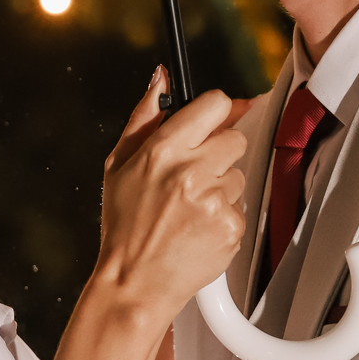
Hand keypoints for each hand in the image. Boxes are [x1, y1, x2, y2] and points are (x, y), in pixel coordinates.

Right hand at [95, 68, 246, 322]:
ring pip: (238, 176)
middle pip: (234, 139)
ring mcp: (214, 200)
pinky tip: (198, 228)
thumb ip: (144, 117)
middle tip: (193, 175)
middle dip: (218, 153)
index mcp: (162, 150)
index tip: (216, 119)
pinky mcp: (231, 226)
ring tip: (189, 209)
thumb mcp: (118, 164)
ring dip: (219, 188)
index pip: (215, 104)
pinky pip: (240, 208)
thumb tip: (160, 78)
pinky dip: (223, 217)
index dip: (218, 111)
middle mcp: (190, 171)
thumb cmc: (124, 226)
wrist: (134, 282)